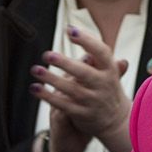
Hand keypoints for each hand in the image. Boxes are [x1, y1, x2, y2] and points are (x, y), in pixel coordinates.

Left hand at [29, 26, 131, 151]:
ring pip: (71, 90)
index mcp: (110, 70)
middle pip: (84, 73)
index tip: (70, 30)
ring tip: (36, 69)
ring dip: (52, 79)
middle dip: (66, 63)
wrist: (117, 122)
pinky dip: (48, 96)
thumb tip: (74, 29)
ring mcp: (92, 101)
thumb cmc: (107, 88)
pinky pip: (63, 104)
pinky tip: (35, 87)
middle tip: (47, 55)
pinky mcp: (82, 114)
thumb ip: (92, 52)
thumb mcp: (109, 71)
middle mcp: (103, 85)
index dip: (87, 40)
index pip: (102, 53)